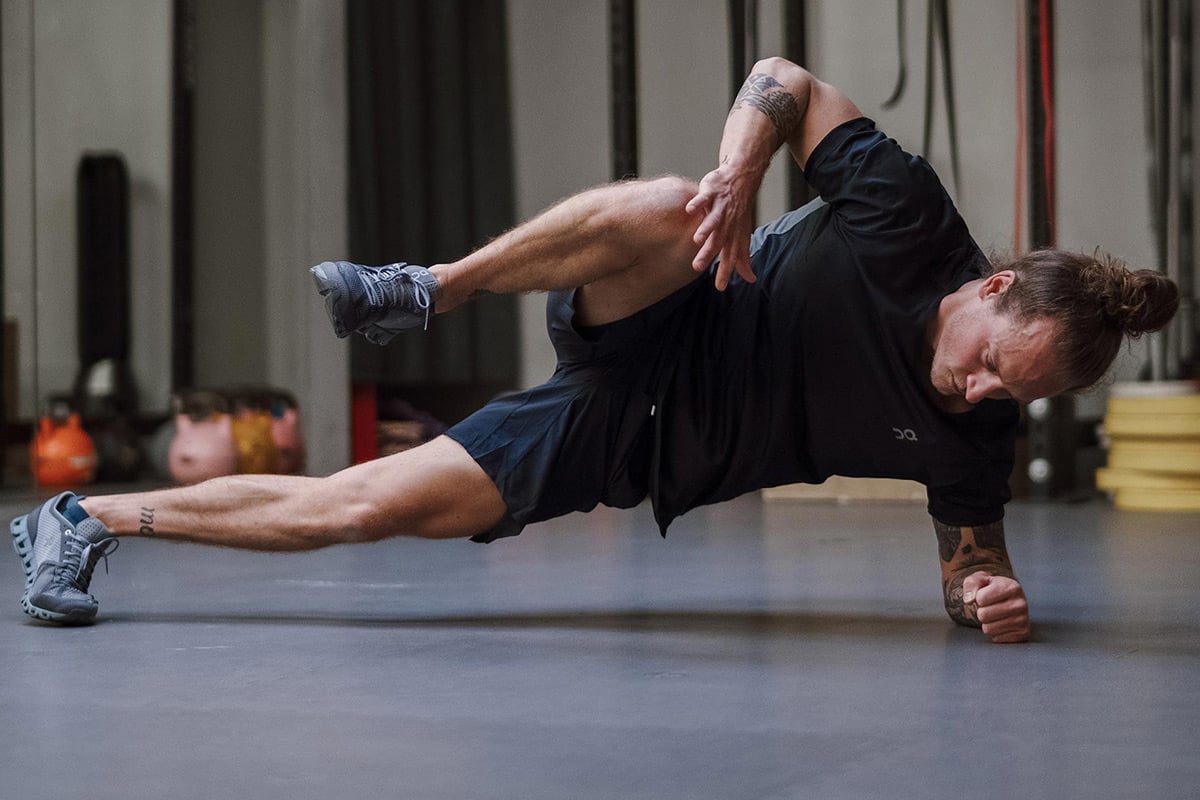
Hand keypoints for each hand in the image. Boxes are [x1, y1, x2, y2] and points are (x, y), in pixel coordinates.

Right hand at [684, 164, 759, 290]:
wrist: (741, 180)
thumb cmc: (738, 211)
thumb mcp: (743, 236)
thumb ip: (743, 258)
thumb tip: (750, 279)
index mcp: (732, 235)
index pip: (729, 256)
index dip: (725, 271)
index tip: (720, 287)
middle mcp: (726, 224)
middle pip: (717, 241)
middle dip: (708, 253)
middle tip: (697, 267)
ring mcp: (718, 208)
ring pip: (712, 220)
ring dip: (705, 229)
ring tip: (698, 239)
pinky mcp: (710, 193)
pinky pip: (703, 198)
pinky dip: (697, 203)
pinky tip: (690, 210)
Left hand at [963, 572, 1029, 643]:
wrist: (1008, 598)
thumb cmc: (991, 588)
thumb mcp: (979, 579)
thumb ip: (971, 584)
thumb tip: (969, 600)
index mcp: (1012, 587)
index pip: (980, 598)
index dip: (978, 598)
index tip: (986, 595)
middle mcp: (1021, 603)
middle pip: (983, 615)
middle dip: (981, 612)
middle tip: (989, 607)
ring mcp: (1023, 620)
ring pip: (988, 629)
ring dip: (987, 623)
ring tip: (995, 615)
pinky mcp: (1022, 633)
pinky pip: (996, 638)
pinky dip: (994, 632)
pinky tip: (1001, 623)